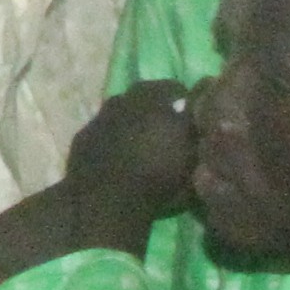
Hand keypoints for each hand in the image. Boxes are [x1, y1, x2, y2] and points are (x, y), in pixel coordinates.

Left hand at [53, 79, 197, 252]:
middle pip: (148, 98)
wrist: (108, 200)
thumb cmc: (159, 176)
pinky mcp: (83, 136)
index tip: (194, 125)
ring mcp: (101, 115)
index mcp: (155, 96)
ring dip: (134, 124)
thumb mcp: (193, 154)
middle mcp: (126, 98)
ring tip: (144, 148)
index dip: (188, 107)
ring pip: (123, 113)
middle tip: (170, 136)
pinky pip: (104, 132)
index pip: (178, 89)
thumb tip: (205, 101)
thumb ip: (199, 123)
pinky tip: (118, 158)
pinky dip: (112, 139)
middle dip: (160, 111)